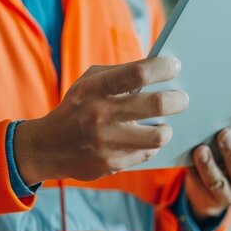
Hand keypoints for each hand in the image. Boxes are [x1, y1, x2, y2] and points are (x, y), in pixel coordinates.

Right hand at [14, 57, 188, 182]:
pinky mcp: (111, 164)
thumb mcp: (89, 82)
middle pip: (156, 104)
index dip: (163, 68)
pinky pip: (146, 154)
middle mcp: (100, 115)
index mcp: (95, 89)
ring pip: (158, 136)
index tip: (175, 66)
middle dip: (178, 100)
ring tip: (164, 124)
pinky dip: (150, 146)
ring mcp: (106, 142)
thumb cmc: (76, 107)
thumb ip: (119, 75)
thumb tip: (158, 71)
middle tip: (182, 99)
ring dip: (166, 129)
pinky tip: (145, 139)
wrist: (48, 147)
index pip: (137, 73)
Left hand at [184, 107, 230, 220]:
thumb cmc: (229, 159)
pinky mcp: (212, 202)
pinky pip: (201, 187)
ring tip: (201, 149)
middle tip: (224, 133)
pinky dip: (195, 173)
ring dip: (209, 165)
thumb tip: (228, 104)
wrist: (213, 192)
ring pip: (219, 181)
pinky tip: (188, 161)